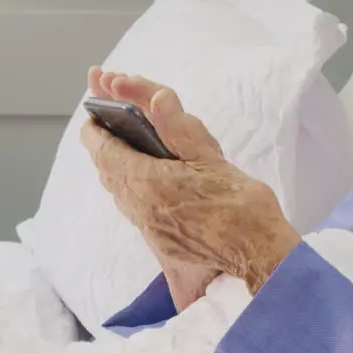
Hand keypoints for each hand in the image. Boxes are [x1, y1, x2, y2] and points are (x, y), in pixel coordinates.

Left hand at [86, 68, 218, 309]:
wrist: (257, 254)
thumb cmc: (239, 205)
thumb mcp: (210, 158)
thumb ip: (178, 127)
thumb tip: (156, 98)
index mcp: (147, 183)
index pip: (104, 150)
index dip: (95, 127)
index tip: (95, 108)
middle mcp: (139, 207)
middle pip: (107, 170)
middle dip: (105, 141)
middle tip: (110, 118)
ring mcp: (148, 226)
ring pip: (118, 189)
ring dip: (117, 163)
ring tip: (126, 142)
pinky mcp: (161, 238)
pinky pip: (134, 204)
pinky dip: (132, 182)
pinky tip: (150, 174)